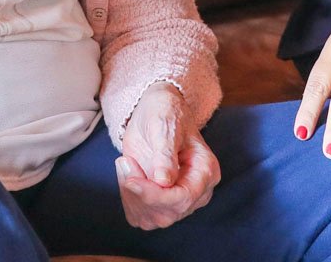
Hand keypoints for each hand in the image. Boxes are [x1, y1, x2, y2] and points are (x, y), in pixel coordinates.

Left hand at [116, 83, 221, 229]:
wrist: (157, 112)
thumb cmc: (165, 114)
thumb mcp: (164, 126)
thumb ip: (165, 154)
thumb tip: (164, 182)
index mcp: (206, 172)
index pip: (182, 199)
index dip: (153, 195)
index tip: (130, 179)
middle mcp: (197, 192)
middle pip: (167, 214)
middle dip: (138, 193)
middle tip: (124, 162)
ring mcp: (180, 200)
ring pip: (152, 219)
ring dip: (131, 196)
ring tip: (125, 164)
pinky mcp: (162, 203)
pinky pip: (141, 217)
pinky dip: (128, 200)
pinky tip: (126, 176)